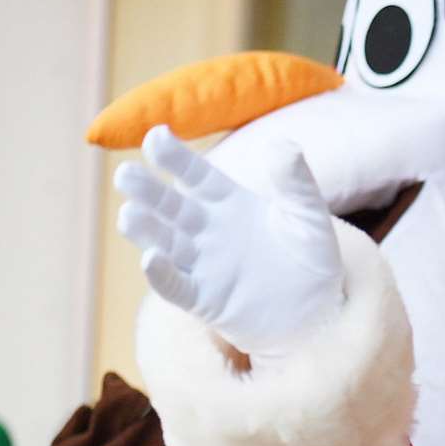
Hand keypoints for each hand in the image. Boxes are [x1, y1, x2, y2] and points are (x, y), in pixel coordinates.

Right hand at [114, 125, 342, 360]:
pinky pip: (178, 286)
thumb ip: (295, 183)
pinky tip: (150, 260)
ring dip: (146, 230)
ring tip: (128, 214)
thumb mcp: (308, 216)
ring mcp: (202, 265)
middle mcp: (206, 230)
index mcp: (227, 202)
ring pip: (165, 243)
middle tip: (124, 174)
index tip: (156, 135)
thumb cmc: (311, 257)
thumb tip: (283, 146)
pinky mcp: (206, 300)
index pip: (195, 175)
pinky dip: (163, 275)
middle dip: (146, 190)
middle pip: (170, 206)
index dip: (174, 157)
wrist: (320, 310)